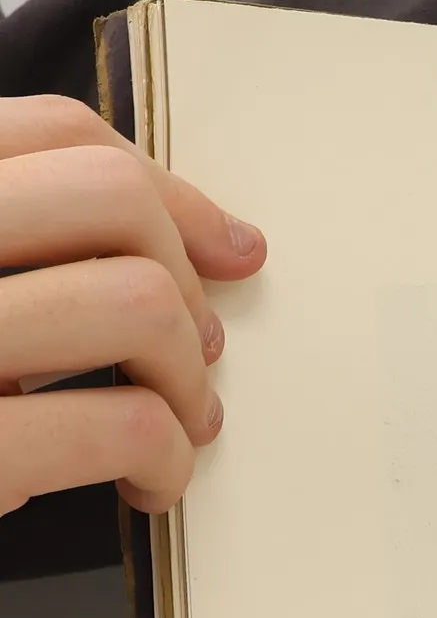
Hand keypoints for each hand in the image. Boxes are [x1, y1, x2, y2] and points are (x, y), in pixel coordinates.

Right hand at [0, 95, 265, 518]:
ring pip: (139, 302)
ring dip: (187, 379)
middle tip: (189, 358)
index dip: (167, 194)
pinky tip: (146, 484)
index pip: (54, 132)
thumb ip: (32, 245)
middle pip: (109, 198)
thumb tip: (222, 244)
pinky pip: (128, 425)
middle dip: (182, 284)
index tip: (224, 254)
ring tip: (175, 424)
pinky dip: (169, 460)